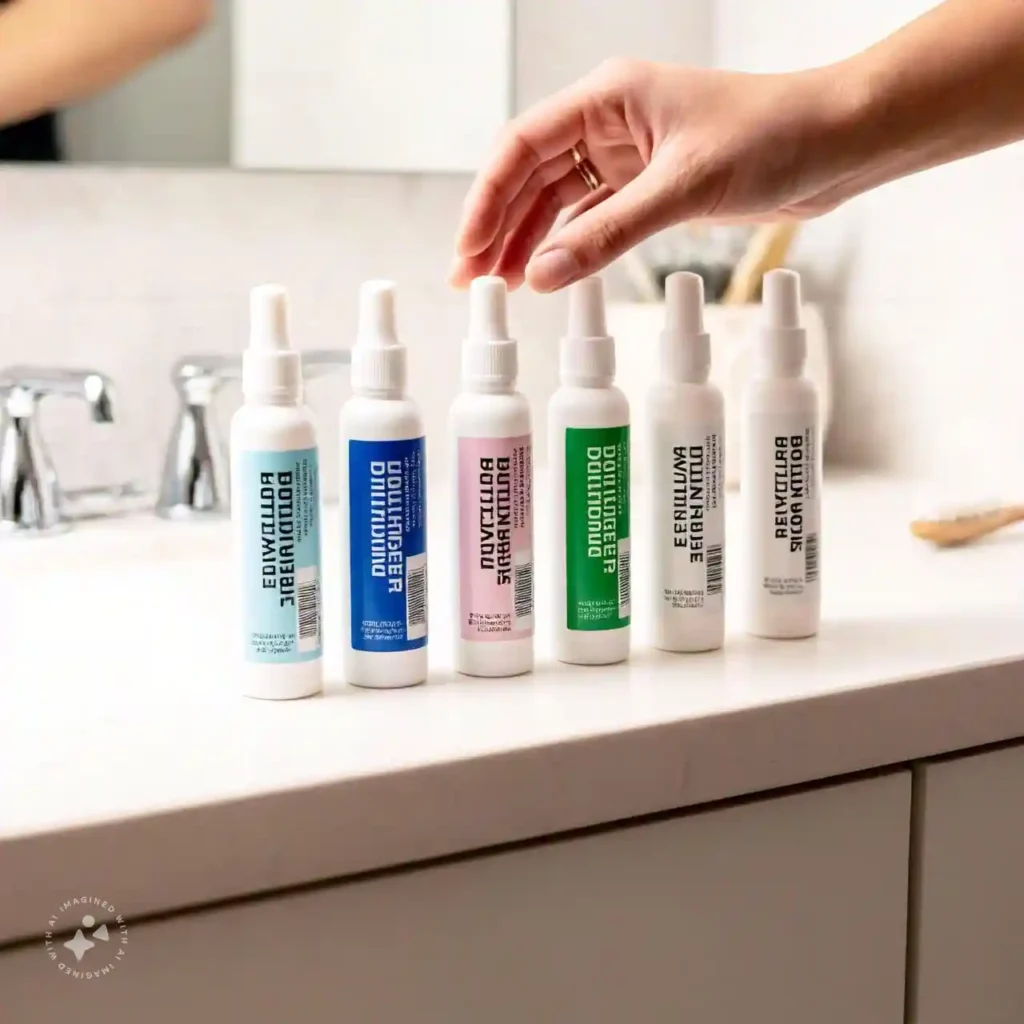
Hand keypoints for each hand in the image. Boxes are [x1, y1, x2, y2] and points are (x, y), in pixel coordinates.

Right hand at [450, 58, 856, 291]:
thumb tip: (544, 275)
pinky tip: (550, 272)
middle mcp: (611, 123)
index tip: (469, 250)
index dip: (487, 199)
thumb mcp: (683, 187)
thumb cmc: (774, 136)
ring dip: (529, 240)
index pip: (523, 146)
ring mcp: (630, 156)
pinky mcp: (652, 186)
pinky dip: (570, 246)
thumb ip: (609, 234)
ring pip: (559, 200)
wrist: (840, 142)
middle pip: (532, 175)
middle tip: (473, 280)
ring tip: (502, 286)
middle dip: (499, 227)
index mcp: (609, 97)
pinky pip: (594, 218)